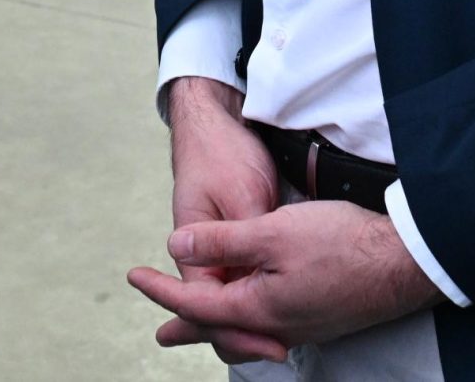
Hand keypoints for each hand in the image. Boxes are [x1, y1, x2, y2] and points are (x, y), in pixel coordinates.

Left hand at [130, 199, 443, 357]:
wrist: (404, 262)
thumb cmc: (341, 244)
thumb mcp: (273, 232)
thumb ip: (222, 242)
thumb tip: (176, 246)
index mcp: (256, 308)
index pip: (195, 303)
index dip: (161, 289)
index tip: (134, 275)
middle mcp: (276, 327)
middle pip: (218, 330)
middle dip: (186, 326)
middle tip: (160, 332)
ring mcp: (301, 326)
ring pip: (246, 330)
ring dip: (216, 325)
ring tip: (199, 324)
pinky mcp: (321, 317)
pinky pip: (271, 327)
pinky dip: (247, 321)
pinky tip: (256, 312)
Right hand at [149, 78, 285, 364]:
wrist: (213, 122)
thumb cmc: (223, 153)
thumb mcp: (241, 194)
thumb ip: (241, 239)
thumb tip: (250, 275)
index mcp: (194, 248)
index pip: (211, 306)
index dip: (242, 329)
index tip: (275, 346)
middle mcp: (202, 255)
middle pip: (220, 308)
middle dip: (247, 332)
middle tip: (280, 352)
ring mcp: (217, 249)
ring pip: (233, 295)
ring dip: (251, 316)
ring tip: (280, 342)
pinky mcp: (234, 240)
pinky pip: (243, 277)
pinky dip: (257, 293)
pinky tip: (279, 302)